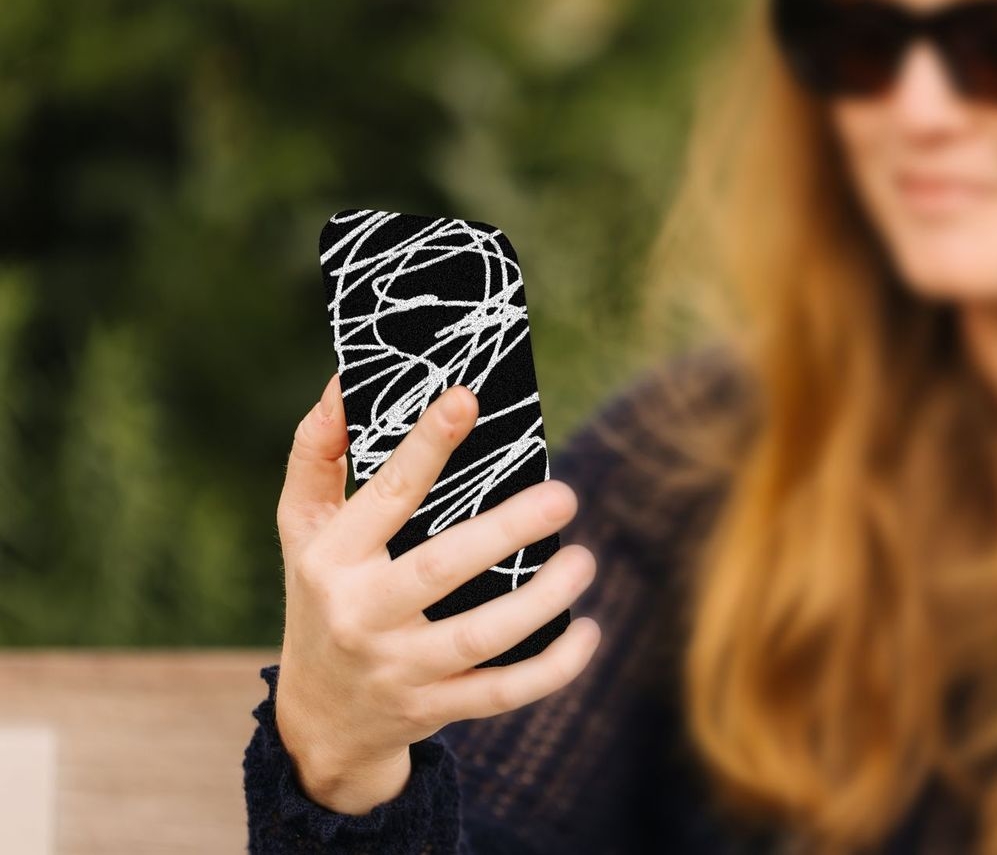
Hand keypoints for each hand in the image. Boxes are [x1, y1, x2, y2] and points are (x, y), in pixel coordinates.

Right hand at [271, 374, 601, 811]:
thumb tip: (343, 384)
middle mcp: (361, 615)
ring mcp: (398, 669)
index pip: (385, 496)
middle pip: (438, 569)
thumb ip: (315, 457)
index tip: (467, 398)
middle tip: (563, 494)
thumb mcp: (301, 532)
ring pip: (478, 638)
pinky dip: (551, 669)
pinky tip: (587, 631)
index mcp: (331, 560)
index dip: (425, 446)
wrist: (316, 719)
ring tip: (585, 560)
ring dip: (540, 600)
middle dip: (504, 531)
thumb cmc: (321, 596)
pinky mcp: (433, 708)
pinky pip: (500, 694)